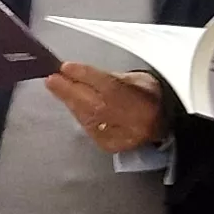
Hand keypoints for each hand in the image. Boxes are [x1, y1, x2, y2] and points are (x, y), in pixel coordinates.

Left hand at [46, 65, 167, 155]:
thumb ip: (111, 77)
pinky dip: (78, 114)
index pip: (110, 88)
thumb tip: (81, 73)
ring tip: (57, 86)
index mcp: (143, 102)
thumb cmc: (148, 97)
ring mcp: (121, 137)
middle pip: (95, 105)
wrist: (161, 124)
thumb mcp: (138, 79)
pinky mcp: (110, 146)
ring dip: (70, 101)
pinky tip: (71, 104)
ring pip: (88, 118)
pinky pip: (88, 128)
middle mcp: (132, 123)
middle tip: (52, 79)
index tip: (66, 67)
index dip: (86, 76)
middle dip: (69, 90)